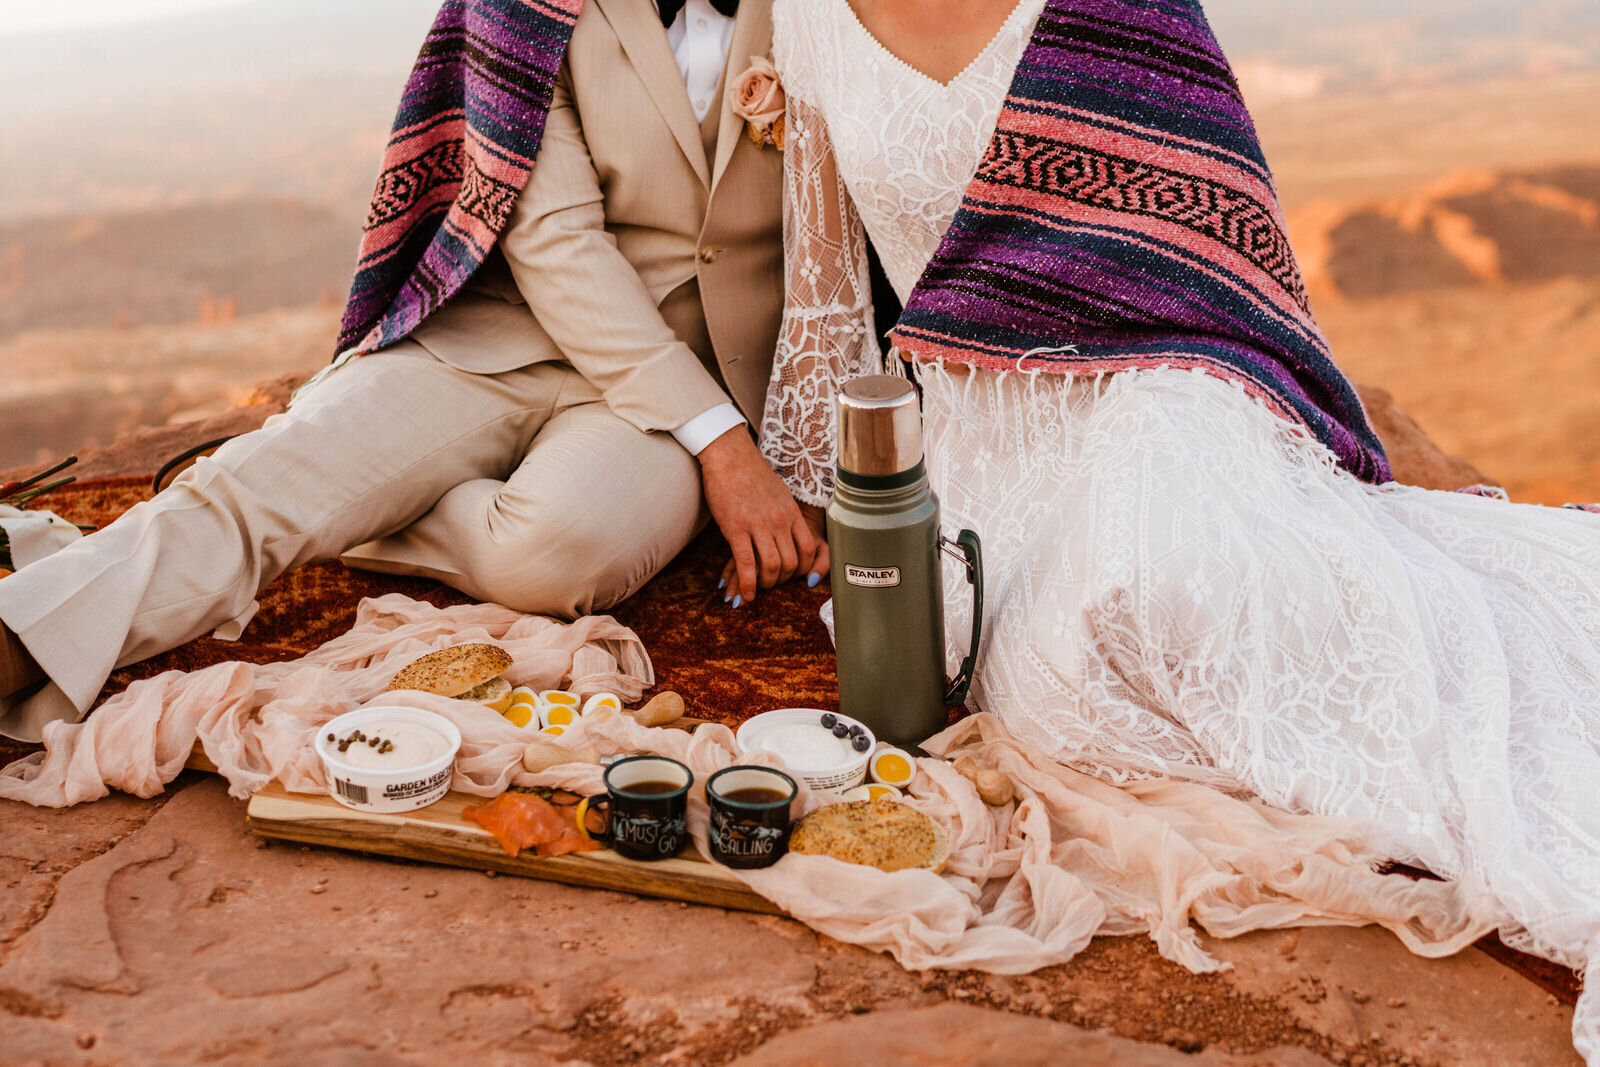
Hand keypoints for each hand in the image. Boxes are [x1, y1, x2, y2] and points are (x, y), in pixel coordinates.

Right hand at [698, 428, 824, 605]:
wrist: (729, 455)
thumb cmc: (751, 473)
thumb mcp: (779, 493)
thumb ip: (785, 514)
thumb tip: (788, 529)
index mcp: (791, 512)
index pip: (809, 549)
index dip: (805, 568)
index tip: (795, 575)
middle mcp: (779, 520)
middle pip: (792, 563)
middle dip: (784, 580)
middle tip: (773, 583)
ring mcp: (758, 525)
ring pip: (772, 567)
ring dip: (766, 584)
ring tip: (759, 588)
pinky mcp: (735, 528)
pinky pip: (746, 563)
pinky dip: (747, 584)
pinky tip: (746, 595)